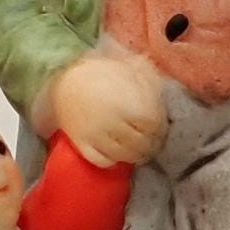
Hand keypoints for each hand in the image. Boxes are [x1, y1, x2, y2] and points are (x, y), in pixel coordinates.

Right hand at [46, 53, 167, 167]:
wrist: (63, 78)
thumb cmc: (101, 71)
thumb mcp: (130, 68)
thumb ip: (150, 79)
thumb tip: (165, 93)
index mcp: (129, 104)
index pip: (155, 127)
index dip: (161, 129)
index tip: (161, 128)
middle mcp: (115, 123)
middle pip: (142, 145)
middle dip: (152, 146)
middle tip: (153, 143)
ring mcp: (97, 136)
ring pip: (125, 156)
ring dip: (136, 156)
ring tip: (138, 151)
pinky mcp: (82, 144)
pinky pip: (102, 161)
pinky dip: (112, 161)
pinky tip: (117, 155)